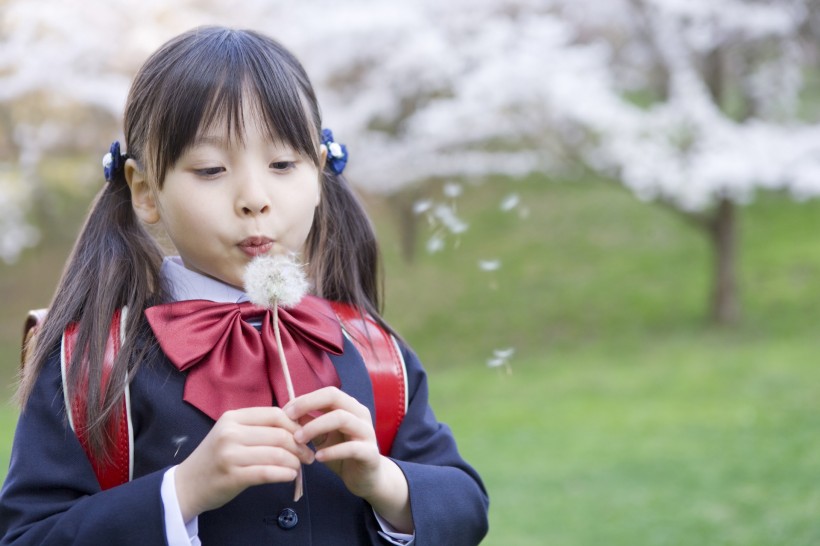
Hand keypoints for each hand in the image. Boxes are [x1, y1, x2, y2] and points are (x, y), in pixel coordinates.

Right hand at [174, 407, 314, 521]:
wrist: (186, 485)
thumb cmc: (215, 458)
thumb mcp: (232, 434)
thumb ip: (258, 428)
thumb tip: (297, 426)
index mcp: (233, 418)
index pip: (274, 414)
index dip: (295, 425)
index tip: (305, 436)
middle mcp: (231, 433)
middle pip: (279, 434)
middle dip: (300, 446)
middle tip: (308, 455)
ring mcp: (230, 454)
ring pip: (276, 453)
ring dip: (295, 461)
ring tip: (299, 467)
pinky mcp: (232, 476)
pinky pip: (267, 472)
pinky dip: (285, 474)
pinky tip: (290, 476)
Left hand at [284, 388, 412, 532]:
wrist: (366, 478)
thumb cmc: (342, 454)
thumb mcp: (322, 437)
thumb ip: (309, 424)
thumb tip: (287, 413)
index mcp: (349, 407)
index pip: (327, 393)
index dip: (304, 399)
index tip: (284, 412)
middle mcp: (360, 414)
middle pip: (335, 396)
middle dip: (308, 404)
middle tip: (289, 418)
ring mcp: (367, 432)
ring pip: (342, 418)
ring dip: (316, 426)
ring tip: (299, 439)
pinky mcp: (370, 453)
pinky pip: (351, 448)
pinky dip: (332, 451)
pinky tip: (318, 458)